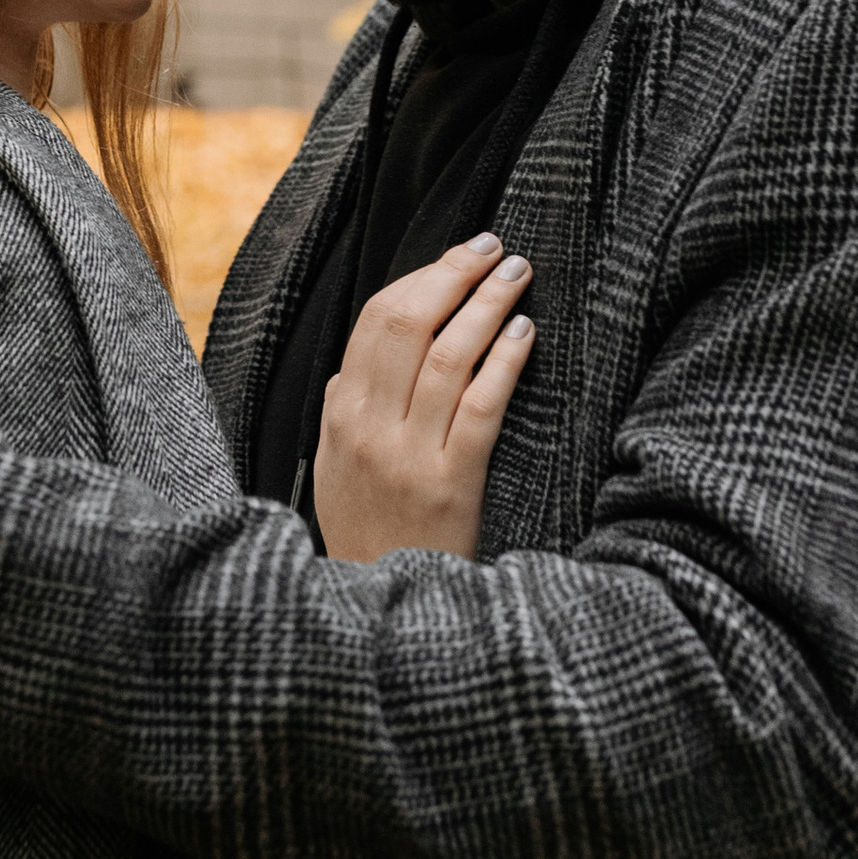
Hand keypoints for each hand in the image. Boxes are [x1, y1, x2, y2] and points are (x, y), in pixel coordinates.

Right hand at [314, 234, 535, 564]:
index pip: (376, 323)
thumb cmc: (366, 535)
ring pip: (450, 357)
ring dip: (488, 306)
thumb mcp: (332, 471)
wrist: (384, 608)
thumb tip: (353, 368)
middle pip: (410, 326)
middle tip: (494, 250)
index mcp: (341, 418)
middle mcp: (371, 429)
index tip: (458, 254)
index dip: (422, 278)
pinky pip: (481, 408)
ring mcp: (411, 456)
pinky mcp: (453, 484)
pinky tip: (524, 335)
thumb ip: (341, 416)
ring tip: (517, 276)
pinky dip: (504, 363)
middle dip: (455, 275)